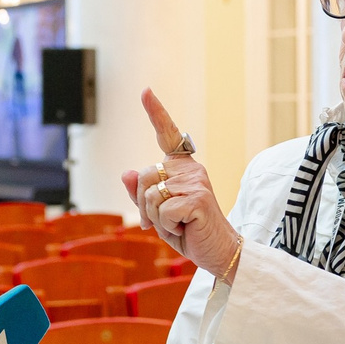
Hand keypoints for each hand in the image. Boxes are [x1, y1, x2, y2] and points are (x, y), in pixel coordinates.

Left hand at [119, 89, 242, 283]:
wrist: (218, 252)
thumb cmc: (189, 231)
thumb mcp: (159, 213)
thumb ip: (142, 193)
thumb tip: (125, 172)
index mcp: (182, 168)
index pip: (167, 136)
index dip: (156, 112)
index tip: (145, 91)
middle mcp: (191, 169)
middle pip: (143, 177)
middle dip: (144, 204)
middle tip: (166, 219)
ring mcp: (196, 182)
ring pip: (150, 196)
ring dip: (156, 218)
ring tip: (179, 223)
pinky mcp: (198, 198)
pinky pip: (162, 211)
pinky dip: (167, 226)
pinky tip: (186, 227)